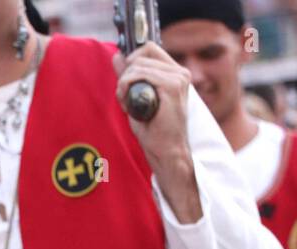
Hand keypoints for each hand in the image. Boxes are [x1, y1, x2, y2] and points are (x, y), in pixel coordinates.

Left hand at [113, 43, 199, 221]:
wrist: (166, 151)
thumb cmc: (153, 130)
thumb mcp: (136, 97)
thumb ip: (128, 76)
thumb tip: (117, 56)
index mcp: (174, 73)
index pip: (149, 48)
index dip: (132, 59)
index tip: (125, 80)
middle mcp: (180, 72)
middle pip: (141, 55)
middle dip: (125, 75)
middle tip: (125, 98)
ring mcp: (178, 78)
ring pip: (138, 65)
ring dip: (124, 84)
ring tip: (128, 104)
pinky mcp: (172, 86)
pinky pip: (140, 75)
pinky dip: (127, 88)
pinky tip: (130, 105)